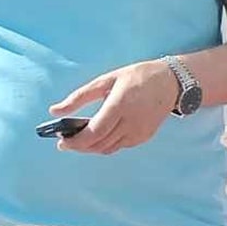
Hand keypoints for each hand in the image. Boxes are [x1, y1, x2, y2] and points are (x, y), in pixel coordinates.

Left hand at [49, 59, 179, 154]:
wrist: (173, 81)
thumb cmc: (139, 76)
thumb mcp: (107, 79)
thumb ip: (80, 96)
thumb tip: (54, 111)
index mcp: (120, 105)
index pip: (94, 132)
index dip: (75, 141)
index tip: (61, 141)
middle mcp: (131, 121)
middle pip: (98, 144)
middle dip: (79, 146)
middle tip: (66, 142)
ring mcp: (139, 131)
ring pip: (108, 149)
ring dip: (91, 147)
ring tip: (81, 138)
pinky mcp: (145, 136)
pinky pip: (120, 146)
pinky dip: (106, 144)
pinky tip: (102, 134)